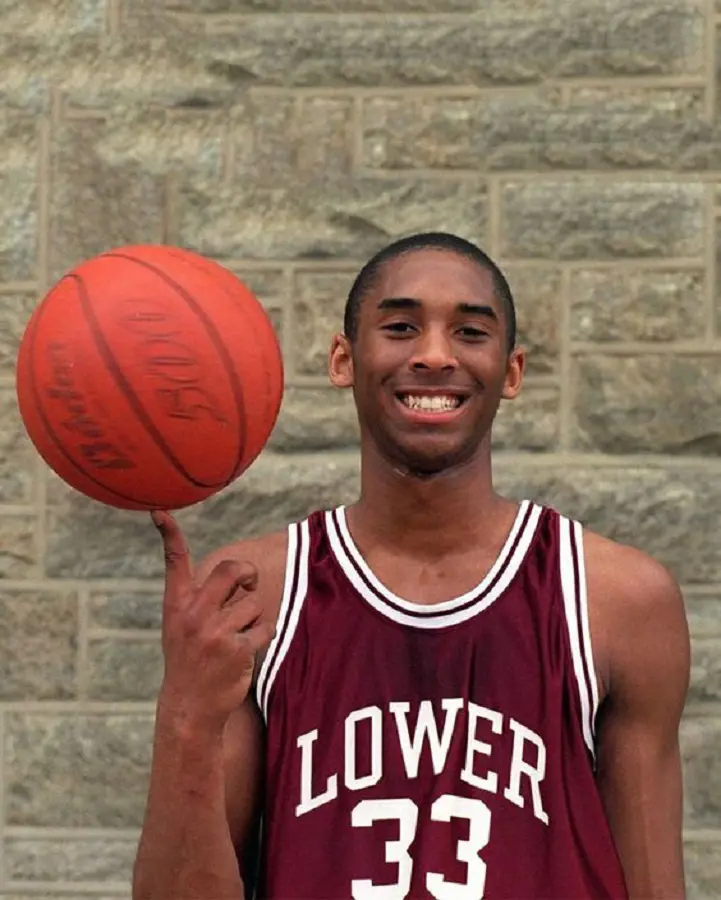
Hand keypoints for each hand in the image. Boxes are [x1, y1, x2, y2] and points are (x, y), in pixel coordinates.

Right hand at [151, 510, 273, 732]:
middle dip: (248, 573)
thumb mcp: (180, 626)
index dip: (169, 534)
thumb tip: (234, 570)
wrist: (189, 708)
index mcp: (177, 604)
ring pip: (255, 602)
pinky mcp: (236, 648)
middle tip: (249, 583)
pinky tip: (245, 651)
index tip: (160, 512)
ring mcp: (214, 631)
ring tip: (237, 636)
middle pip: (232, 569)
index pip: (174, 562)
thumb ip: (199, 598)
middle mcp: (193, 613)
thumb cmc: (190, 660)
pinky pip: (265, 626)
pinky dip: (262, 636)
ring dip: (255, 616)